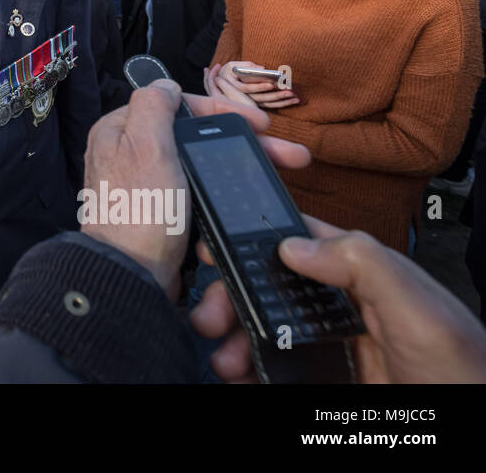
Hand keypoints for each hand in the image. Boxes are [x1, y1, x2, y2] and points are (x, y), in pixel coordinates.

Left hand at [81, 81, 310, 302]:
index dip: (224, 110)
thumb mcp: (146, 147)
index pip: (178, 106)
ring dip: (237, 164)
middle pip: (193, 135)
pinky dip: (222, 189)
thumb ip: (154, 107)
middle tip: (287, 153)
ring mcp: (145, 182)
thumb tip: (166, 85)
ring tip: (280, 172)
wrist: (131, 274)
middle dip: (242, 141)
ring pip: (199, 162)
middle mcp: (128, 152)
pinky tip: (247, 193)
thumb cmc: (140, 210)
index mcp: (120, 130)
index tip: (263, 123)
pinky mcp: (160, 210)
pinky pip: (196, 189)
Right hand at [190, 216, 485, 382]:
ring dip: (232, 338)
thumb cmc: (465, 369)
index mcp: (359, 274)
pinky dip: (246, 373)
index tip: (215, 248)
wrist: (472, 430)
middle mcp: (338, 307)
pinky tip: (238, 375)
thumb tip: (293, 245)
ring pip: (261, 332)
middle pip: (265, 290)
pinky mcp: (321, 382)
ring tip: (224, 357)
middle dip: (229, 297)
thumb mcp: (420, 306)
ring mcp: (328, 348)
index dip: (250, 239)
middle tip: (210, 316)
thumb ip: (363, 263)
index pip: (296, 241)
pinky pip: (272, 373)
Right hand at [207, 61, 298, 108]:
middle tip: (290, 91)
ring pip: (268, 103)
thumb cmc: (230, 70)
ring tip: (295, 97)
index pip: (248, 89)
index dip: (259, 87)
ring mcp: (252, 102)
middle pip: (262, 98)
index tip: (271, 84)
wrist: (221, 81)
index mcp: (236, 87)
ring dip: (283, 101)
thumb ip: (247, 65)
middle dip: (277, 95)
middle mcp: (244, 97)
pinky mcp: (258, 104)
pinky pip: (271, 105)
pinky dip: (283, 103)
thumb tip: (263, 68)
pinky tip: (293, 100)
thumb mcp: (233, 65)